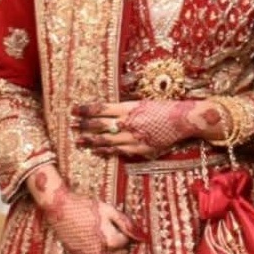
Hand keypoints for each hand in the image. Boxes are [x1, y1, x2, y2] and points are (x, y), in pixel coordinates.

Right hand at [28, 166, 139, 253]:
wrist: (62, 209)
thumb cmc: (86, 207)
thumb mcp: (109, 210)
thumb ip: (125, 223)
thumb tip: (141, 234)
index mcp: (110, 239)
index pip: (127, 243)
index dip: (127, 236)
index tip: (123, 230)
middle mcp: (101, 253)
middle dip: (123, 248)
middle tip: (118, 238)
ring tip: (113, 250)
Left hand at [74, 99, 223, 159]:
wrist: (183, 119)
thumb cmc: (165, 107)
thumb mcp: (144, 103)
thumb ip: (127, 110)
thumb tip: (111, 113)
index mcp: (129, 107)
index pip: (102, 109)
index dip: (87, 110)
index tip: (74, 110)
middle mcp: (129, 122)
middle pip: (101, 125)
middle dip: (84, 125)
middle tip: (71, 125)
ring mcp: (133, 137)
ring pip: (106, 140)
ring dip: (91, 140)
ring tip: (79, 140)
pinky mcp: (139, 148)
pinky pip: (118, 151)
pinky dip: (106, 150)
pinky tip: (97, 150)